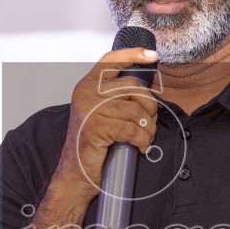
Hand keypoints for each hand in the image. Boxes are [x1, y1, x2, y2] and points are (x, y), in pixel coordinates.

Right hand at [51, 47, 159, 203]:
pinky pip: (131, 129)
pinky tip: (140, 146)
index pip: (111, 60)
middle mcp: (86, 93)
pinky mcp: (95, 128)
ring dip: (147, 128)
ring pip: (135, 110)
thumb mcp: (101, 113)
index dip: (134, 55)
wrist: (76, 174)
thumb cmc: (93, 145)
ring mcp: (89, 110)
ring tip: (145, 138)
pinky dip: (142, 140)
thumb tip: (147, 89)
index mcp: (87, 86)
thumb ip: (116, 97)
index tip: (153, 56)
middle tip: (150, 121)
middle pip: (132, 86)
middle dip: (149, 105)